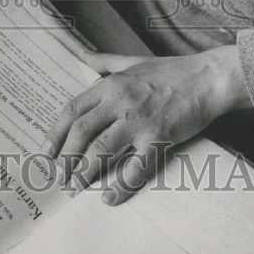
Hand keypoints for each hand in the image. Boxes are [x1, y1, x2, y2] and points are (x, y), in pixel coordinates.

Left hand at [44, 44, 251, 204]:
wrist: (207, 78)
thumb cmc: (171, 71)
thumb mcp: (133, 61)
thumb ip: (105, 61)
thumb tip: (83, 55)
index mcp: (110, 84)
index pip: (72, 110)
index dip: (55, 134)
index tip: (46, 154)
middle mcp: (120, 101)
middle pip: (81, 132)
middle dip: (66, 158)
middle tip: (59, 177)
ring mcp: (139, 120)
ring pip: (102, 150)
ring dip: (85, 172)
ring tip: (76, 188)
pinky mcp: (160, 137)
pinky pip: (136, 167)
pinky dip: (122, 185)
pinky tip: (111, 198)